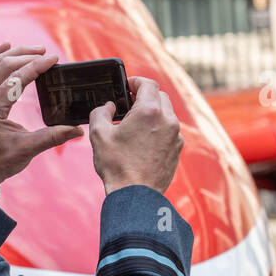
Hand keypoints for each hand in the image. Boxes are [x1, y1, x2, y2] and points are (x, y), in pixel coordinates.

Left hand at [0, 44, 82, 191]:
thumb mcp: (27, 150)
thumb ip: (53, 137)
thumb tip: (78, 130)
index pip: (16, 79)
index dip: (36, 66)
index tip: (54, 59)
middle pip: (4, 66)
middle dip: (27, 55)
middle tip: (47, 53)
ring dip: (14, 53)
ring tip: (34, 49)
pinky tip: (6, 46)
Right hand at [89, 76, 183, 195]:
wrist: (135, 194)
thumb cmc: (117, 165)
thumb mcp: (98, 134)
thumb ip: (100, 112)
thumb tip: (108, 106)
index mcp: (148, 111)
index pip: (147, 83)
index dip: (135, 81)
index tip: (127, 86)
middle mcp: (167, 120)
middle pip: (159, 96)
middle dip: (145, 96)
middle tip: (129, 104)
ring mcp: (175, 135)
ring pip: (166, 114)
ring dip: (153, 113)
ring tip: (135, 125)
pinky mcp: (177, 149)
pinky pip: (169, 131)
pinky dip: (158, 129)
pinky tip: (144, 141)